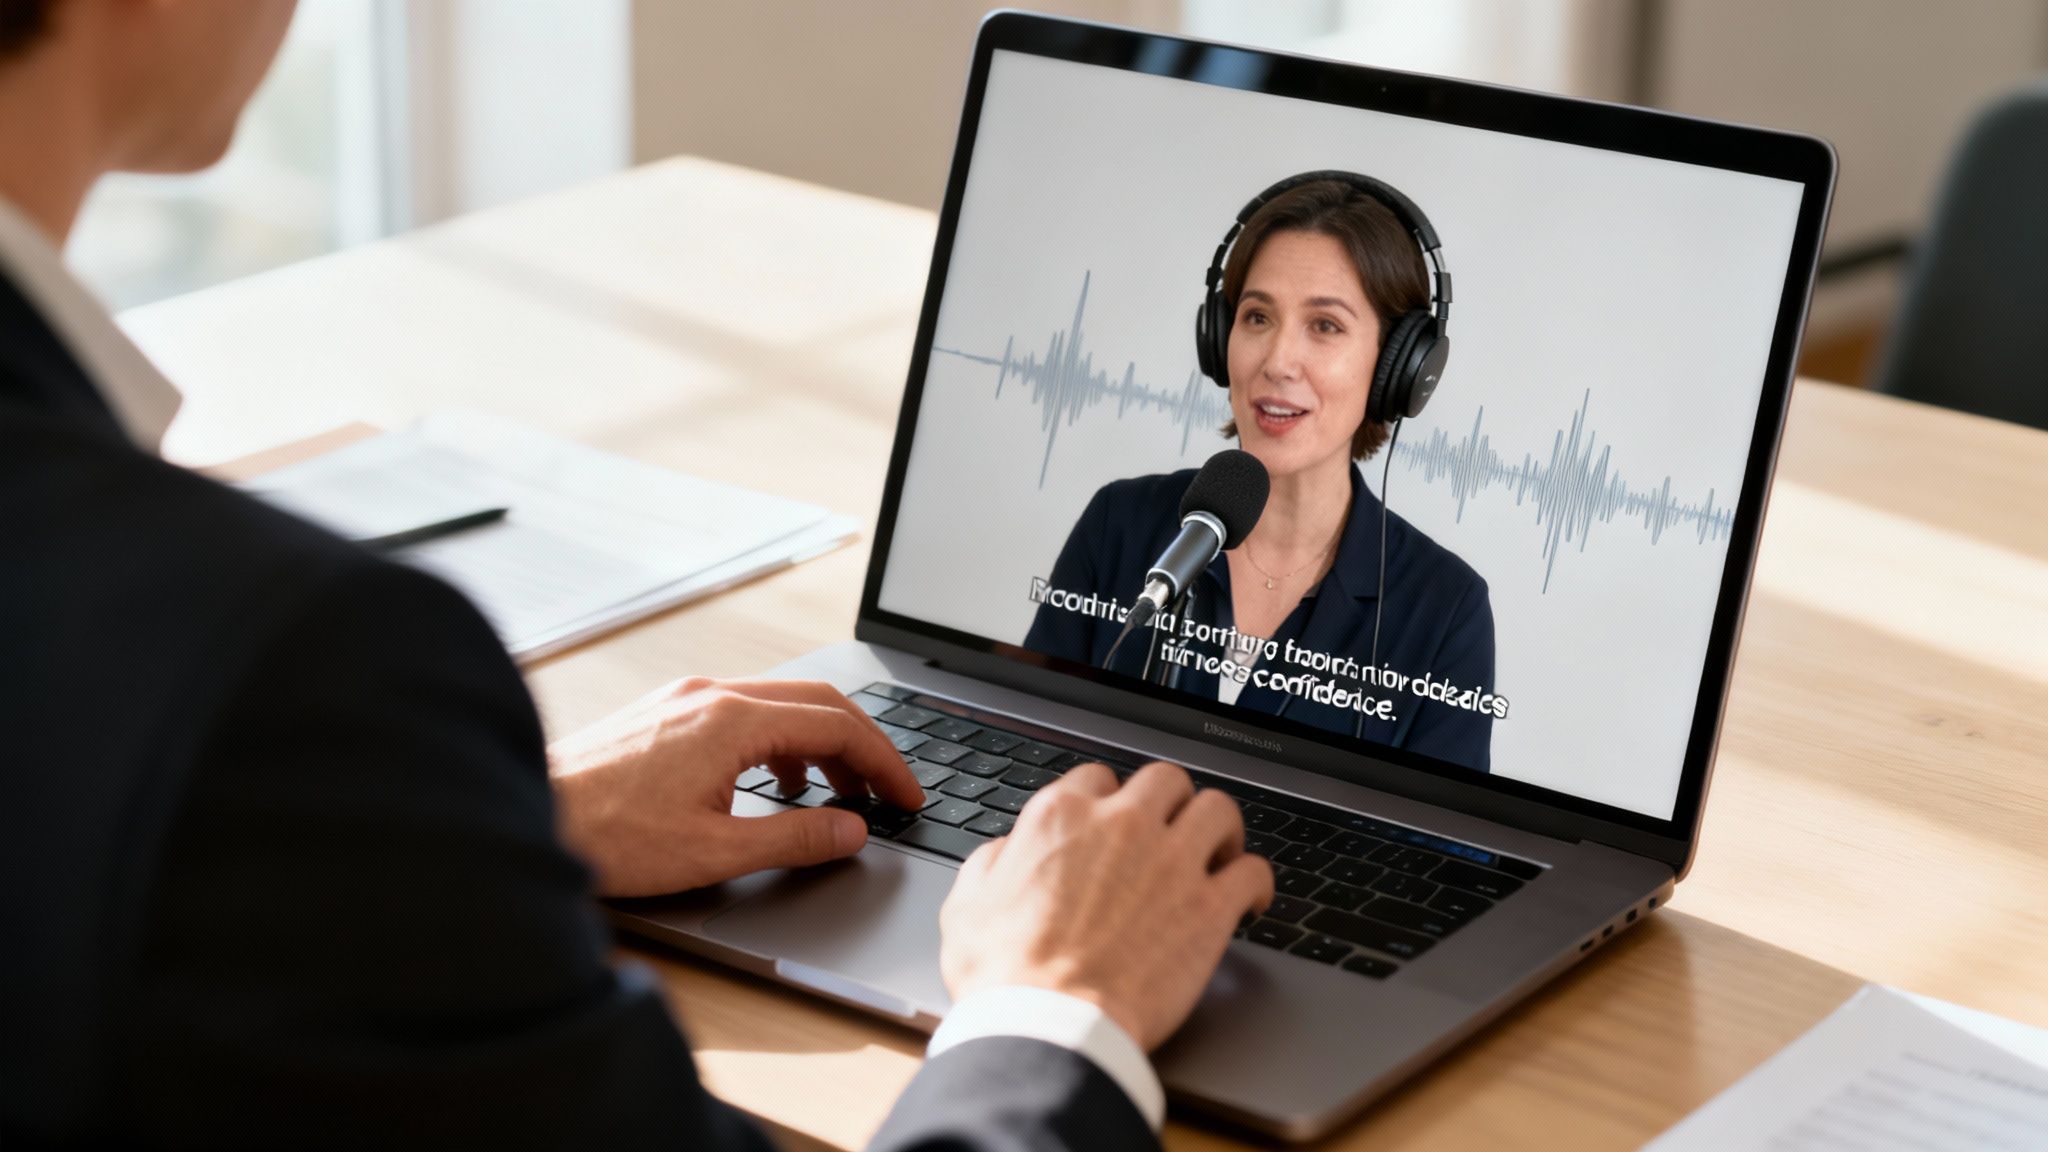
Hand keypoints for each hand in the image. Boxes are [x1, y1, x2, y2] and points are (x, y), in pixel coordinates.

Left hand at [547, 677, 923, 896]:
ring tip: (838, 795)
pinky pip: (745, 712)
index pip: (837, 725)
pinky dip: (780, 742)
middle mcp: (711, 695)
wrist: (526, 819)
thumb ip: (794, 837)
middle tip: (886, 791)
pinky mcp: (666, 712)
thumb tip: (850, 831)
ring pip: (780, 704)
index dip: (883, 762)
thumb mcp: (714, 851)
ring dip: (820, 744)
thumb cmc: (605, 836)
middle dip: (862, 746)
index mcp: (731, 720)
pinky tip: (776, 783)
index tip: (907, 795)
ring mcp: (686, 699)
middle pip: (817, 702)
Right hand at [938, 761, 1273, 1050]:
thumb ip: (994, 862)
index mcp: (1062, 817)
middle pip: (1166, 780)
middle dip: (1170, 803)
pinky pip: (1254, 871)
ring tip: (1219, 851)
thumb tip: (1009, 851)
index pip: (1099, 778)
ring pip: (1218, 809)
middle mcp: (1122, 825)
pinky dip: (1256, 882)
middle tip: (1171, 830)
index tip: (1114, 823)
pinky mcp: (1210, 908)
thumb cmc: (1005, 975)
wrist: (1049, 1025)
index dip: (1109, 801)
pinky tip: (1250, 899)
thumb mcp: (967, 904)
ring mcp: (1172, 862)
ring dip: (1220, 829)